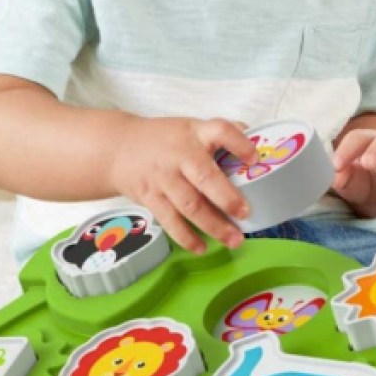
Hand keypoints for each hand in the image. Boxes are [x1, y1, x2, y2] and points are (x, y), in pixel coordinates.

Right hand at [109, 117, 256, 252]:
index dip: (239, 144)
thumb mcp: (191, 127)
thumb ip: (219, 135)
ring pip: (190, 205)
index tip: (254, 158)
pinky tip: (202, 248)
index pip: (220, 131)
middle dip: (227, 198)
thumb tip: (256, 141)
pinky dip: (186, 237)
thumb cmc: (164, 139)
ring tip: (234, 240)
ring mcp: (164, 178)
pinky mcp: (151, 198)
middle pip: (204, 177)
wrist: (118, 148)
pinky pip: (170, 221)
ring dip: (213, 226)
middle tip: (246, 214)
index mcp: (195, 133)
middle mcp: (180, 155)